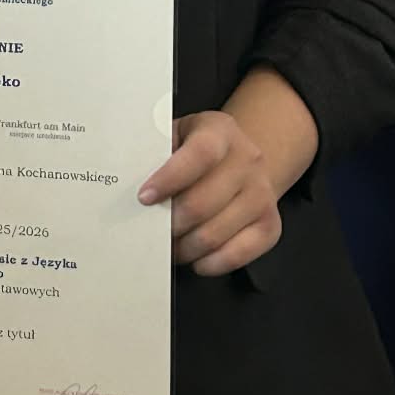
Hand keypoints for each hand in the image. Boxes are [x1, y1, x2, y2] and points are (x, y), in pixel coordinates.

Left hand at [137, 109, 281, 277]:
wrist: (242, 160)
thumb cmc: (194, 150)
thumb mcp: (175, 135)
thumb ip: (155, 151)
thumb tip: (123, 180)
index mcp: (220, 131)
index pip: (200, 155)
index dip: (171, 178)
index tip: (144, 198)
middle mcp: (249, 160)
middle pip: (204, 202)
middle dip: (171, 223)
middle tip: (152, 230)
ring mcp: (263, 194)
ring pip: (216, 233)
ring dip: (185, 247)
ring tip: (170, 245)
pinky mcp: (271, 224)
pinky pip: (239, 254)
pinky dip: (211, 263)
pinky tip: (195, 259)